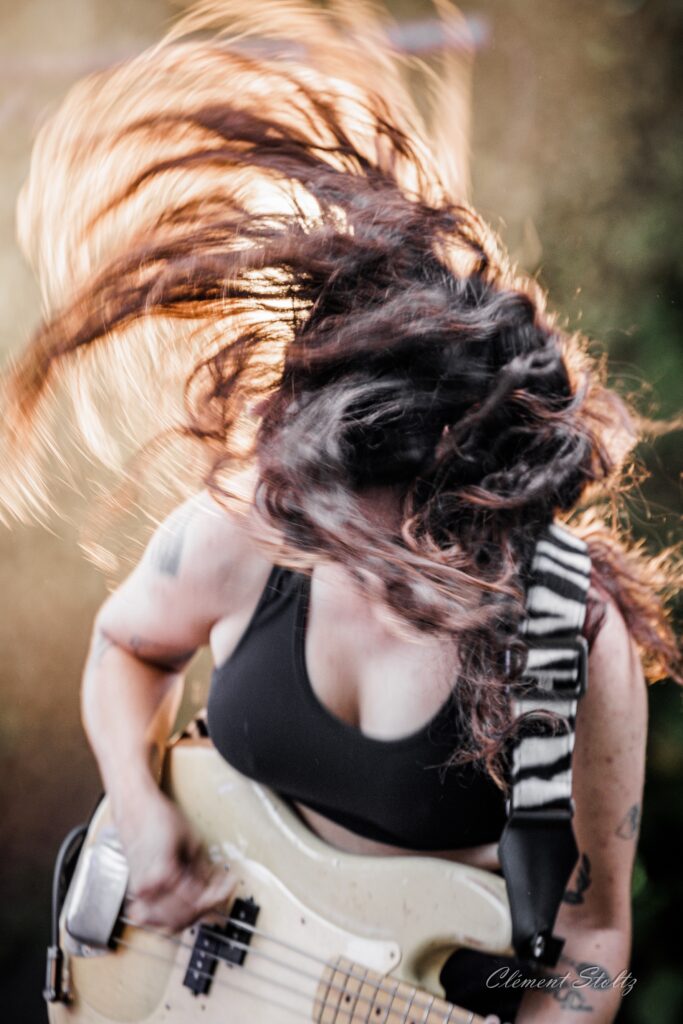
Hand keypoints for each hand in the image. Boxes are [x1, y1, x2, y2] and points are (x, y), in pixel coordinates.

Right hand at [117, 791, 234, 931]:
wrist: (135, 808)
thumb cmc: (160, 817)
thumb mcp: (192, 840)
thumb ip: (202, 871)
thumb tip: (212, 888)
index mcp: (164, 875)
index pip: (198, 900)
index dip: (219, 894)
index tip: (230, 883)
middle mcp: (149, 889)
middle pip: (186, 915)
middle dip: (208, 905)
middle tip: (221, 889)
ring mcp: (140, 893)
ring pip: (171, 922)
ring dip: (192, 913)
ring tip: (207, 894)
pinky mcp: (138, 891)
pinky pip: (157, 916)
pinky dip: (174, 915)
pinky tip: (186, 905)